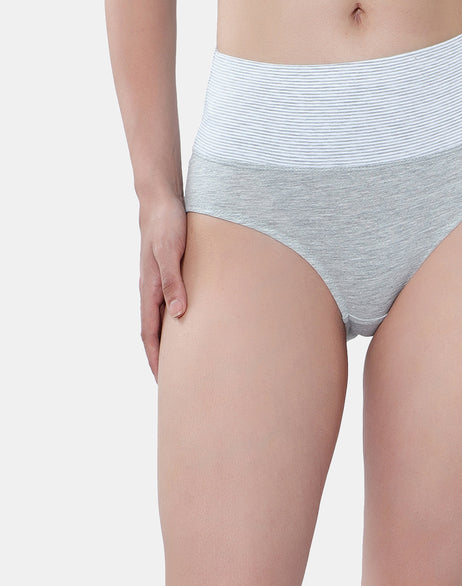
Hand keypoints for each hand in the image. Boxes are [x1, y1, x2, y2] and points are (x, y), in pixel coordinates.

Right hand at [138, 194, 187, 382]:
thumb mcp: (170, 253)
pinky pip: (169, 306)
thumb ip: (173, 282)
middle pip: (154, 333)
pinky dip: (175, 323)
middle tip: (174, 382)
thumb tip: (178, 313)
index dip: (156, 357)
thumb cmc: (167, 226)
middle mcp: (152, 291)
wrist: (162, 204)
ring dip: (169, 343)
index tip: (163, 380)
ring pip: (162, 321)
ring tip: (182, 362)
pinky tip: (188, 327)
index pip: (149, 333)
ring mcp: (159, 284)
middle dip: (161, 358)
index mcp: (149, 290)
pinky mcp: (168, 276)